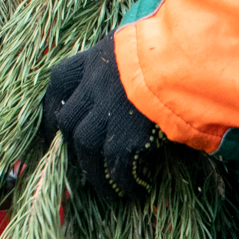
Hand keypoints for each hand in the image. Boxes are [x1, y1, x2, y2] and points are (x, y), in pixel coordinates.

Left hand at [41, 35, 164, 202]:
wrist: (186, 59)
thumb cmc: (171, 49)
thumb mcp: (138, 47)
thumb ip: (125, 64)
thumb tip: (131, 84)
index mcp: (95, 59)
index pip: (60, 81)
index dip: (52, 104)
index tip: (51, 124)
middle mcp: (94, 85)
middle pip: (68, 120)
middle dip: (71, 144)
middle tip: (81, 163)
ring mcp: (106, 111)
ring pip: (86, 147)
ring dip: (94, 172)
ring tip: (108, 191)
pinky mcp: (126, 134)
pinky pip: (116, 164)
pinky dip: (122, 181)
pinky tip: (133, 191)